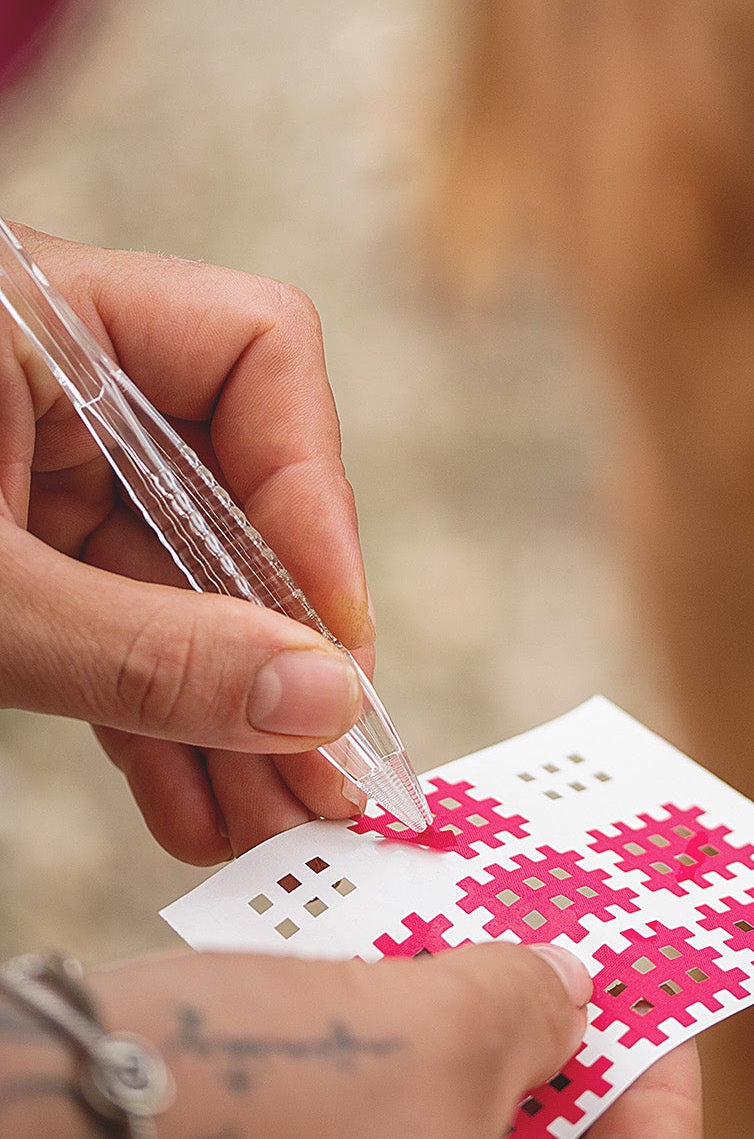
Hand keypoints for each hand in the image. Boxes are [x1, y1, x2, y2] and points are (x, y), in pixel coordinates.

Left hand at [0, 226, 374, 862]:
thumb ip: (143, 651)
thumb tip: (323, 708)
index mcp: (47, 310)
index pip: (258, 348)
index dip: (316, 492)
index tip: (332, 638)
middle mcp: (60, 376)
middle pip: (236, 486)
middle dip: (282, 646)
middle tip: (336, 774)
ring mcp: (34, 465)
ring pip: (179, 579)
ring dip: (228, 709)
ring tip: (276, 828)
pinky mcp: (12, 545)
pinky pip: (113, 622)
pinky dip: (152, 715)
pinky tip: (197, 806)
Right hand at [78, 946, 704, 1138]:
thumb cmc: (251, 1108)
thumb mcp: (434, 1029)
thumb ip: (535, 1008)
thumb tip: (571, 996)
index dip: (663, 1116)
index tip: (655, 1018)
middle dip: (566, 1097)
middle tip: (572, 989)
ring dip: (481, 1103)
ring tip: (485, 983)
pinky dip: (406, 1133)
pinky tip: (399, 1029)